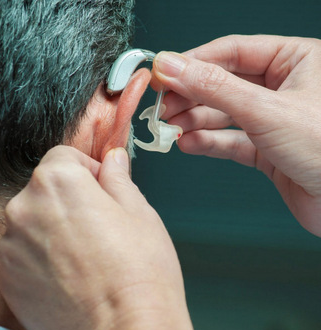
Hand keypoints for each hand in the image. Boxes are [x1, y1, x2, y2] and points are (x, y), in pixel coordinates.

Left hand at [0, 146, 193, 329]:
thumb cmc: (140, 272)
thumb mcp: (139, 212)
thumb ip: (118, 178)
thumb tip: (113, 159)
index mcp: (58, 182)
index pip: (63, 157)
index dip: (88, 170)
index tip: (102, 189)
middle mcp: (24, 208)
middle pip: (46, 188)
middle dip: (71, 197)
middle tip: (100, 224)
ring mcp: (11, 246)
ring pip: (34, 220)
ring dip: (55, 227)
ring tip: (87, 254)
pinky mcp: (8, 279)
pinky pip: (25, 252)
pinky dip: (43, 255)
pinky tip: (72, 274)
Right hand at [152, 35, 320, 236]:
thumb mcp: (266, 110)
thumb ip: (215, 88)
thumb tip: (174, 67)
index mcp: (296, 61)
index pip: (231, 52)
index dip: (193, 63)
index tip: (163, 74)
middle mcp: (283, 89)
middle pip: (222, 84)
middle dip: (189, 97)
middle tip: (162, 107)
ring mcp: (273, 121)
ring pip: (223, 115)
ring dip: (193, 121)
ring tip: (169, 128)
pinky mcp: (267, 150)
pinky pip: (230, 141)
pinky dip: (207, 142)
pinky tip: (187, 143)